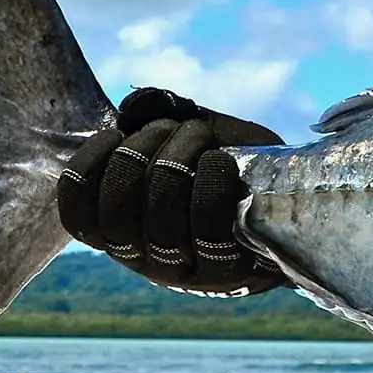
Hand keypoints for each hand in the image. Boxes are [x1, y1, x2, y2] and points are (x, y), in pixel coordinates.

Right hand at [57, 87, 287, 295]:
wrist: (295, 209)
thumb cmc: (232, 170)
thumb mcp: (194, 139)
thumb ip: (162, 116)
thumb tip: (135, 104)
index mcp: (122, 230)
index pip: (77, 215)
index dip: (84, 170)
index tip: (114, 133)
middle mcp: (144, 256)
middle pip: (115, 210)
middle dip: (136, 154)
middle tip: (164, 128)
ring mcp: (185, 267)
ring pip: (160, 214)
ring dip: (177, 157)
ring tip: (198, 133)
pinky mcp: (227, 268)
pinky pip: (207, 223)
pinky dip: (209, 180)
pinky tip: (219, 159)